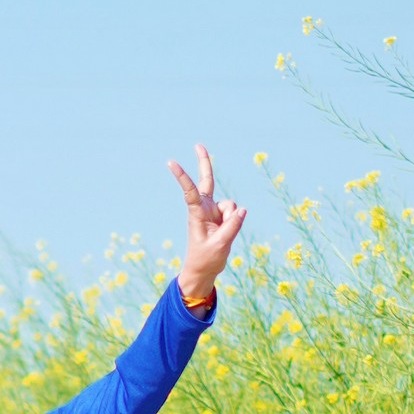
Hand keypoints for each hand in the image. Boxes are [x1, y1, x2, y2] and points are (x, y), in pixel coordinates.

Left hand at [168, 145, 244, 309]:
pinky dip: (236, 220)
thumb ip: (232, 227)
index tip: (171, 162)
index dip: (182, 176)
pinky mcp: (222, 216)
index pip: (190, 191)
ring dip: (232, 217)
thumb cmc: (206, 259)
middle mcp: (204, 208)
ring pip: (231, 204)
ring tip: (222, 234)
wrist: (204, 269)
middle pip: (207, 181)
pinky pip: (236, 212)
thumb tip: (243, 209)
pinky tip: (226, 232)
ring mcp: (213, 211)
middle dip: (205, 163)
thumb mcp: (220, 246)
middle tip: (198, 145)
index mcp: (196, 214)